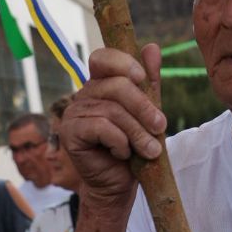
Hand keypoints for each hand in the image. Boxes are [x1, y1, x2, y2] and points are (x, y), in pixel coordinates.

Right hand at [59, 44, 167, 207]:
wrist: (118, 184)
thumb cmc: (133, 147)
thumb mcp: (147, 112)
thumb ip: (149, 82)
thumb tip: (152, 47)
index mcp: (100, 84)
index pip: (103, 58)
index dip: (123, 62)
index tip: (142, 79)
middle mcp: (84, 94)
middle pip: (116, 86)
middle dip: (144, 107)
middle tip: (162, 127)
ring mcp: (74, 113)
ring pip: (112, 110)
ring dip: (137, 132)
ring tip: (150, 150)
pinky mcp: (70, 133)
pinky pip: (101, 127)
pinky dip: (120, 142)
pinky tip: (123, 153)